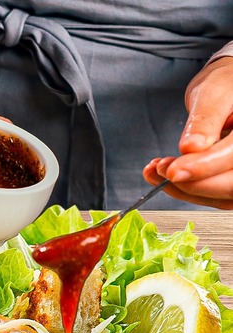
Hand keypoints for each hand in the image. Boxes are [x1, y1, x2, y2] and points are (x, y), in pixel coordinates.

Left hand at [143, 57, 232, 208]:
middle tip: (161, 168)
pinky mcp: (231, 180)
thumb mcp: (214, 93)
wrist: (229, 92)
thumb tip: (192, 148)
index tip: (173, 171)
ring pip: (221, 197)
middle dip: (192, 183)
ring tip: (156, 169)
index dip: (204, 167)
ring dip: (183, 190)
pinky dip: (185, 190)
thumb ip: (204, 120)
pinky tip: (163, 175)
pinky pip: (213, 195)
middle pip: (231, 186)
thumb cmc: (226, 86)